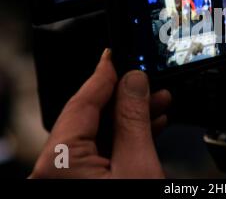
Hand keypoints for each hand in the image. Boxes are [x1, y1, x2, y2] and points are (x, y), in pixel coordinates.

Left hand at [30, 49, 170, 177]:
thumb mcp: (139, 165)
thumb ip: (133, 120)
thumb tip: (133, 82)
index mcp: (59, 162)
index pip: (81, 104)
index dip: (103, 76)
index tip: (116, 56)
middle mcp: (55, 170)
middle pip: (90, 118)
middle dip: (125, 98)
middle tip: (147, 82)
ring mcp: (68, 178)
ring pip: (98, 135)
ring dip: (130, 119)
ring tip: (157, 103)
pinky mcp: (82, 183)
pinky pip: (101, 153)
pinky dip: (125, 140)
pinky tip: (149, 128)